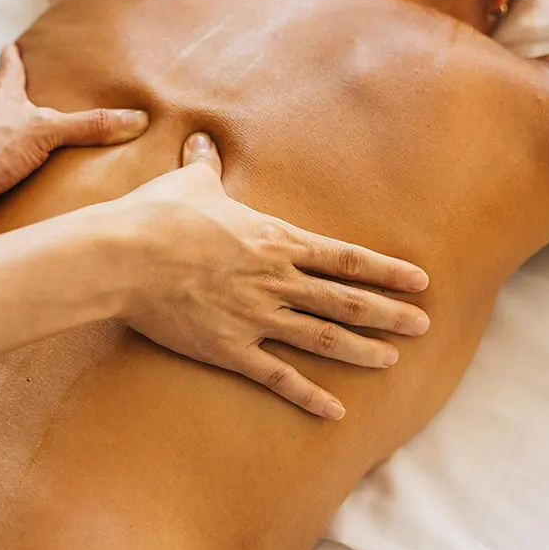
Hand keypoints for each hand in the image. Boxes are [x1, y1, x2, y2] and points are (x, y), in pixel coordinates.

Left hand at [0, 44, 149, 239]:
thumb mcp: (45, 131)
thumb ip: (89, 125)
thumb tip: (135, 119)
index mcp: (1, 96)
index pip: (9, 66)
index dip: (13, 55)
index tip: (15, 45)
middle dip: (9, 90)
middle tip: (25, 87)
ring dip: (12, 130)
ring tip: (34, 134)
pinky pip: (0, 166)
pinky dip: (13, 167)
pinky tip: (28, 178)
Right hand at [118, 133, 430, 419]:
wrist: (124, 256)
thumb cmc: (158, 216)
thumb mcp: (190, 183)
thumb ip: (206, 164)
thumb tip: (203, 138)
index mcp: (273, 241)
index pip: (344, 258)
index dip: (386, 270)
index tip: (420, 281)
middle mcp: (275, 280)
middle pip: (345, 301)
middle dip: (388, 314)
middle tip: (424, 326)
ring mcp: (255, 317)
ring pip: (322, 338)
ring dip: (362, 351)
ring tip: (393, 361)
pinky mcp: (229, 348)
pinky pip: (277, 376)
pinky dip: (307, 395)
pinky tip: (334, 411)